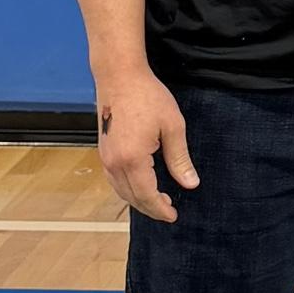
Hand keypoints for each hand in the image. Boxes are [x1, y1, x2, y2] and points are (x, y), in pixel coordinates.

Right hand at [94, 71, 198, 221]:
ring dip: (138, 199)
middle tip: (169, 211)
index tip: (174, 216)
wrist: (119, 76)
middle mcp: (114, 162)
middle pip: (132, 197)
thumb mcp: (173, 127)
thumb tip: (190, 184)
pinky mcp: (103, 150)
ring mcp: (105, 156)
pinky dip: (128, 188)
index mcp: (133, 159)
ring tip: (158, 200)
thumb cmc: (148, 97)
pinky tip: (140, 185)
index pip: (147, 195)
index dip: (160, 209)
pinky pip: (114, 179)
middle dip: (150, 208)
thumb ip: (179, 159)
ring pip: (121, 190)